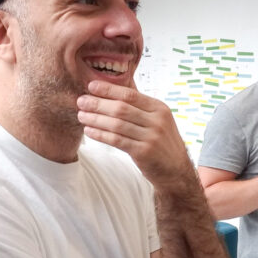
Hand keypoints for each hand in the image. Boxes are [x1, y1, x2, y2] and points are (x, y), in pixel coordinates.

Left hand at [77, 81, 191, 187]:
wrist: (176, 170)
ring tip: (82, 116)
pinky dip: (101, 135)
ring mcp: (152, 137)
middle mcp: (157, 121)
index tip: (91, 86)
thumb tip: (115, 90)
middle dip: (98, 104)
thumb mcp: (158, 120)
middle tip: (81, 101)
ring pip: (117, 124)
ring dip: (96, 119)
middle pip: (121, 108)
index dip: (109, 90)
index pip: (130, 94)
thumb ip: (140, 106)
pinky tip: (90, 131)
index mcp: (159, 108)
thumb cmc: (162, 143)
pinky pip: (117, 140)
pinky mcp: (144, 152)